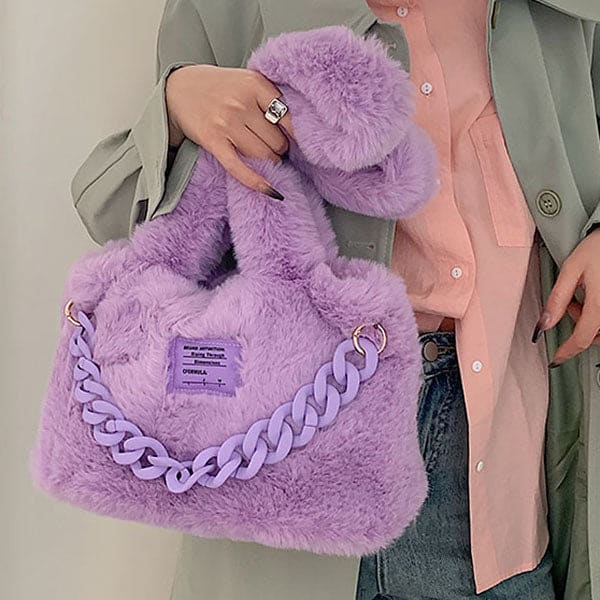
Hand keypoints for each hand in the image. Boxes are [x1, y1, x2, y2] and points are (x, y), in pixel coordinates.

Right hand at [165, 64, 294, 199]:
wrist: (178, 89)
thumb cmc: (219, 87)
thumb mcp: (247, 80)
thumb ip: (270, 98)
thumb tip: (297, 131)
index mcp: (255, 84)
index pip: (289, 119)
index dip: (295, 134)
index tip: (297, 141)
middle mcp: (241, 104)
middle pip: (277, 141)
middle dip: (279, 149)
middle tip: (273, 147)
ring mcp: (227, 124)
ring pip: (263, 156)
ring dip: (269, 162)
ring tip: (264, 156)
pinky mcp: (214, 142)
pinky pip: (240, 168)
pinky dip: (256, 182)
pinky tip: (271, 191)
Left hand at [532, 227, 599, 366]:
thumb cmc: (598, 248)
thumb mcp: (572, 270)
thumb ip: (557, 299)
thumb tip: (544, 325)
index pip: (582, 339)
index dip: (567, 351)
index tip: (556, 359)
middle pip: (595, 336)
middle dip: (578, 327)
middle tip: (571, 304)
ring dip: (590, 322)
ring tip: (584, 297)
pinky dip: (598, 315)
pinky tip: (595, 296)